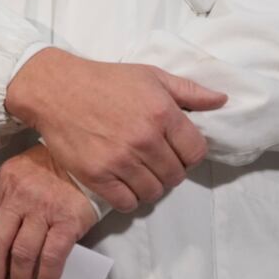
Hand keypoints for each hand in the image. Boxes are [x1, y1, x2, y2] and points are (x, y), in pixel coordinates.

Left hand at [0, 144, 97, 278]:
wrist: (89, 160)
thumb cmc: (52, 168)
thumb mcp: (21, 174)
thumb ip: (6, 199)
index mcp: (6, 183)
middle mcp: (21, 196)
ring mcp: (44, 209)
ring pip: (23, 254)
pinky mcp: (68, 221)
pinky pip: (52, 256)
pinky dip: (47, 277)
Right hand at [5, 48, 225, 212]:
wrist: (56, 89)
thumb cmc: (105, 80)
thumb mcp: (150, 76)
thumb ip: (189, 90)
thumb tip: (222, 100)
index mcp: (162, 113)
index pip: (196, 153)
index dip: (188, 153)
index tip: (175, 148)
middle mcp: (144, 139)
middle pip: (176, 175)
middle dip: (169, 169)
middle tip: (154, 159)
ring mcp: (120, 160)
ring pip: (154, 192)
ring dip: (150, 185)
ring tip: (138, 171)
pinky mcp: (97, 175)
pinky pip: (127, 203)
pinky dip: (129, 197)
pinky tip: (123, 182)